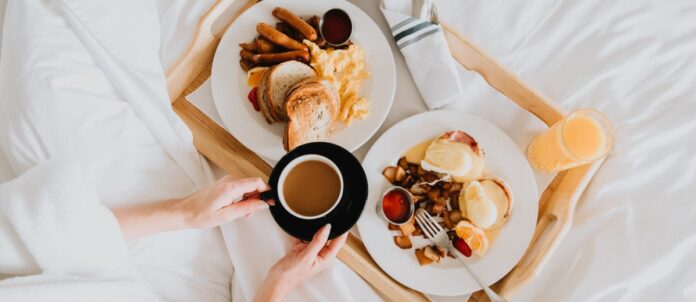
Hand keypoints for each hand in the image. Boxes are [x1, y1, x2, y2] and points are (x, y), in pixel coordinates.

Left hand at [113, 175, 271, 239]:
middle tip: (252, 213)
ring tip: (243, 213)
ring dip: (251, 199)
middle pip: (254, 184)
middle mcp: (230, 180)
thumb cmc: (200, 214)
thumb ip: (247, 208)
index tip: (271, 202)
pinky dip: (244, 197)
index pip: (257, 182)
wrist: (184, 211)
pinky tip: (237, 208)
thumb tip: (263, 204)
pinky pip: (241, 188)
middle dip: (258, 198)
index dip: (267, 191)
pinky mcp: (225, 184)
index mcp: (231, 187)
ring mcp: (227, 181)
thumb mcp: (226, 216)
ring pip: (248, 186)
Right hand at [255, 224, 346, 301]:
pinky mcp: (300, 248)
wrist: (276, 279)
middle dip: (326, 228)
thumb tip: (327, 228)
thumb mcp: (307, 256)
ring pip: (315, 235)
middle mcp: (319, 254)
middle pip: (327, 237)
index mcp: (325, 258)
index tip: (342, 221)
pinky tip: (299, 229)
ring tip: (311, 222)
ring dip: (312, 230)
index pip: (338, 243)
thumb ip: (318, 241)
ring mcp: (310, 251)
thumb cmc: (292, 274)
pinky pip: (303, 236)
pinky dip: (300, 233)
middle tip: (325, 218)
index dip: (341, 232)